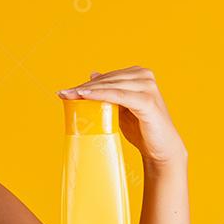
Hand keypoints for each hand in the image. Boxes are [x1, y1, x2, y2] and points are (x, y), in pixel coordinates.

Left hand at [57, 66, 186, 164]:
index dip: (85, 84)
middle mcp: (145, 77)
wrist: (160, 149)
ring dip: (89, 90)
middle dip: (83, 87)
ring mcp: (147, 87)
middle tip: (63, 94)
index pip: (107, 78)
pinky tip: (86, 96)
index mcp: (138, 75)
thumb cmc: (140, 128)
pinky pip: (118, 95)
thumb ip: (110, 91)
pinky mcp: (147, 101)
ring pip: (111, 86)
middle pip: (107, 80)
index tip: (64, 92)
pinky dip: (101, 95)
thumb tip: (93, 74)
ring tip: (70, 96)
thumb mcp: (121, 107)